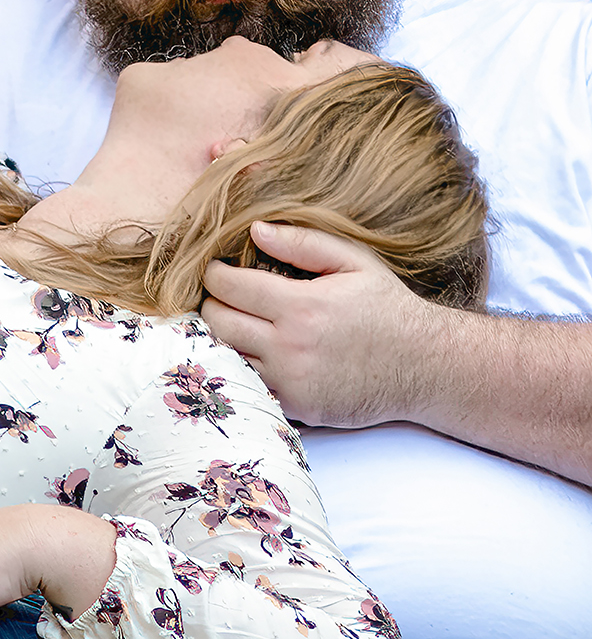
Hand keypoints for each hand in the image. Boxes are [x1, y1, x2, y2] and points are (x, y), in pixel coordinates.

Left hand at [200, 220, 446, 427]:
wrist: (424, 366)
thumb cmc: (387, 307)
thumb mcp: (354, 262)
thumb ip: (302, 242)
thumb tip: (255, 230)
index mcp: (301, 306)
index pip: (230, 286)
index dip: (215, 274)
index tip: (218, 269)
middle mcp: (290, 347)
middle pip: (218, 322)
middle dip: (213, 303)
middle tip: (224, 296)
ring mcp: (290, 382)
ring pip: (226, 356)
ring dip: (223, 337)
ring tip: (236, 321)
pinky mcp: (295, 408)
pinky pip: (247, 384)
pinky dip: (241, 367)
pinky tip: (254, 352)